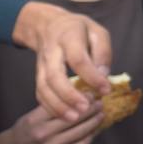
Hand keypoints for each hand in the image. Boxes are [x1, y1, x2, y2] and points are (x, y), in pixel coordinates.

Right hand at [0, 102, 103, 143]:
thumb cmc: (26, 128)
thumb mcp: (33, 113)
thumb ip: (52, 106)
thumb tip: (79, 96)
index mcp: (35, 119)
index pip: (62, 106)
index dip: (80, 99)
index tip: (90, 93)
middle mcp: (42, 133)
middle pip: (73, 119)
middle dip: (90, 109)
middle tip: (100, 102)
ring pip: (79, 133)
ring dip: (93, 123)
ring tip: (100, 114)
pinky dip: (90, 137)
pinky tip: (94, 130)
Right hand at [14, 2, 112, 121]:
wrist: (46, 26)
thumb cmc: (77, 29)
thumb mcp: (96, 32)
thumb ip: (102, 52)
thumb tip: (103, 76)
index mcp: (68, 38)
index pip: (78, 60)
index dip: (91, 76)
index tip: (105, 90)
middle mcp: (51, 53)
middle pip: (54, 77)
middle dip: (69, 95)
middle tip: (85, 108)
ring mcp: (41, 66)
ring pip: (43, 88)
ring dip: (57, 105)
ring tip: (73, 118)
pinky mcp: (37, 76)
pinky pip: (40, 94)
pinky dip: (50, 107)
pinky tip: (63, 116)